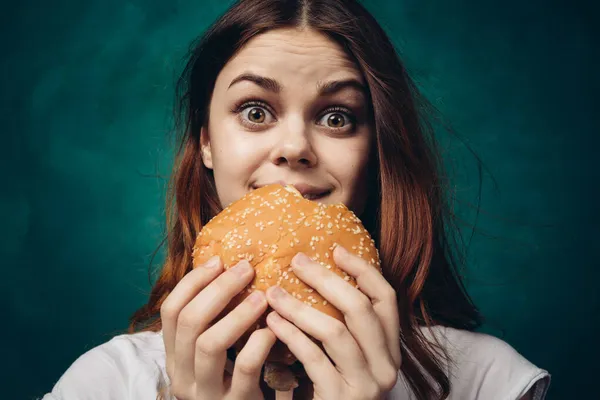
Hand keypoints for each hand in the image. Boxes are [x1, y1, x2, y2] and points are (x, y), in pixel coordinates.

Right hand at [160, 257, 275, 399]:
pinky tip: (273, 331)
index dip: (192, 282)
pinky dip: (259, 344)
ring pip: (210, 344)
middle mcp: (183, 376)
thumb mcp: (217, 354)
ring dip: (237, 314)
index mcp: (175, 358)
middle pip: (189, 322)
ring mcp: (206, 393)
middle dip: (217, 289)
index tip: (219, 261)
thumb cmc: (237, 381)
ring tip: (263, 297)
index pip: (170, 311)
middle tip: (245, 269)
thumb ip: (215, 322)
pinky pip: (244, 369)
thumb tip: (227, 268)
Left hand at [264, 246, 401, 399]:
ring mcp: (366, 384)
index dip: (363, 270)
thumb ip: (342, 325)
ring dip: (300, 307)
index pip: (387, 299)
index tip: (335, 249)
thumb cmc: (332, 390)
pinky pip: (314, 358)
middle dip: (326, 279)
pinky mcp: (342, 399)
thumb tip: (317, 275)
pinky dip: (291, 336)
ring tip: (272, 293)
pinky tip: (271, 323)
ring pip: (335, 330)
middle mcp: (386, 365)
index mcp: (390, 349)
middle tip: (296, 262)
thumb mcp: (347, 357)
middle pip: (360, 308)